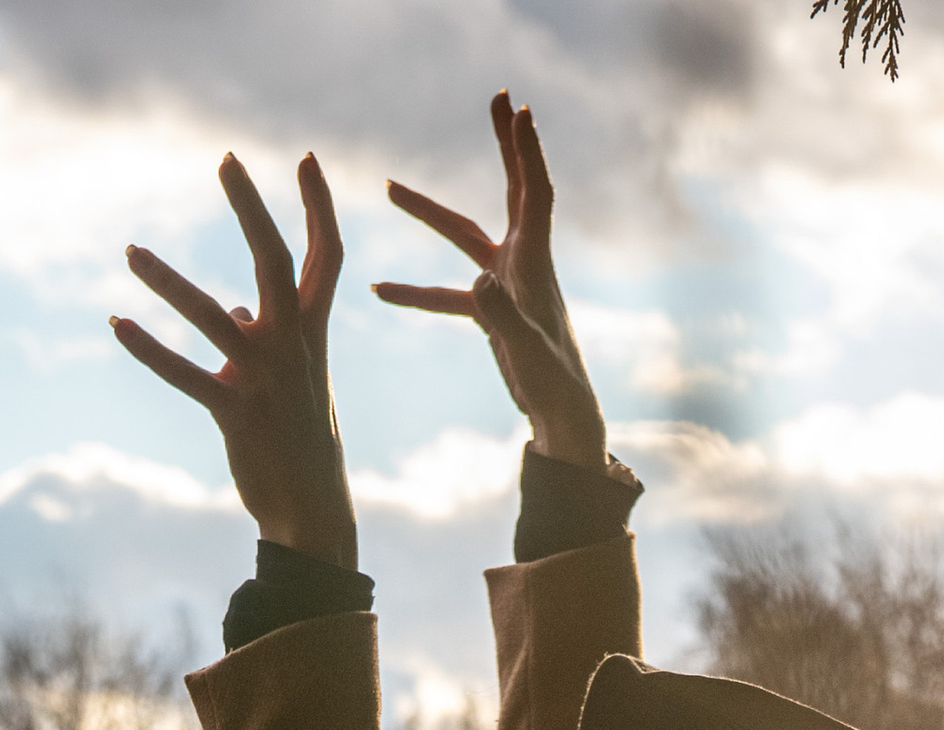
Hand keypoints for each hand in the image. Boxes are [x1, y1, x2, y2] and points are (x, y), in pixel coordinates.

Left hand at [114, 151, 358, 563]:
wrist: (312, 510)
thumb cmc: (302, 437)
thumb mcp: (294, 378)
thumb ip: (266, 334)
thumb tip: (233, 309)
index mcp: (312, 332)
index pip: (326, 257)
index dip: (318, 206)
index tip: (304, 159)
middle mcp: (293, 346)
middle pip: (275, 261)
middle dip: (251, 208)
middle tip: (225, 158)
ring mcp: (265, 379)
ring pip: (212, 317)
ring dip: (168, 281)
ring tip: (130, 251)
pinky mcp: (235, 413)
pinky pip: (185, 375)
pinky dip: (148, 350)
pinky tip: (118, 324)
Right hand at [376, 91, 607, 468]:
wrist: (562, 418)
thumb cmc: (554, 385)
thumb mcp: (528, 350)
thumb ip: (502, 315)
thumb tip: (478, 282)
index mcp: (534, 265)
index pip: (534, 194)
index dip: (525, 151)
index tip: (518, 109)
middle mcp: (523, 265)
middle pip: (512, 191)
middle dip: (504, 145)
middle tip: (497, 98)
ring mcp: (505, 287)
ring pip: (465, 238)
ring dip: (430, 214)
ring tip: (390, 187)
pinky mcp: (491, 313)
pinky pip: (448, 294)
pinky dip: (417, 291)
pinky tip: (380, 289)